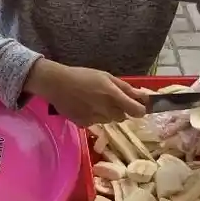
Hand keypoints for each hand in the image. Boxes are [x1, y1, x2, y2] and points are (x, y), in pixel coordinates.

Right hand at [25, 59, 147, 126]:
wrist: (56, 84)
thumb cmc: (82, 76)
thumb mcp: (106, 76)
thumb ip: (125, 87)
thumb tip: (143, 96)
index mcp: (112, 94)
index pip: (136, 111)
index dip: (140, 110)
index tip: (138, 106)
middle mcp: (105, 109)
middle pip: (123, 117)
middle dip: (121, 110)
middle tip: (111, 99)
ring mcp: (95, 118)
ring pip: (110, 120)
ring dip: (108, 113)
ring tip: (95, 101)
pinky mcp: (85, 124)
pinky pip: (97, 123)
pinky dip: (95, 116)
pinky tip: (86, 106)